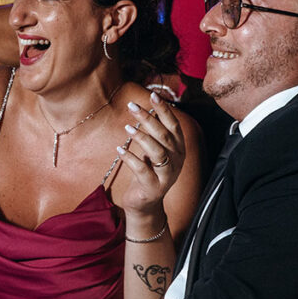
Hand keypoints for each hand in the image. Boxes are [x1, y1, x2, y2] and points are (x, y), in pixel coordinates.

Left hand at [118, 91, 185, 218]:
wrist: (145, 204)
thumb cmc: (147, 172)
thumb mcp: (153, 151)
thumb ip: (153, 134)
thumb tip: (144, 109)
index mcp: (178, 149)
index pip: (173, 125)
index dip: (164, 109)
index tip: (153, 95)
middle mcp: (176, 160)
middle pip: (164, 135)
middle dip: (148, 118)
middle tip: (132, 106)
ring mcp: (166, 175)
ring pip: (157, 151)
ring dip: (141, 137)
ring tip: (127, 128)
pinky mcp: (153, 187)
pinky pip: (142, 169)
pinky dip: (130, 158)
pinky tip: (119, 149)